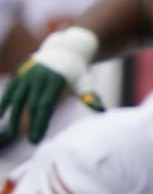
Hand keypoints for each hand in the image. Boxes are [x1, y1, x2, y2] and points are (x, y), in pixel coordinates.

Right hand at [0, 27, 101, 142]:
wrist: (65, 50)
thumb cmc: (77, 71)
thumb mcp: (84, 81)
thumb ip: (89, 96)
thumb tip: (101, 110)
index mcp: (56, 80)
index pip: (45, 105)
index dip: (40, 123)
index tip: (38, 139)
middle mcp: (39, 77)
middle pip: (32, 105)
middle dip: (31, 124)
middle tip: (32, 143)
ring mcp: (28, 74)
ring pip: (17, 99)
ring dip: (13, 117)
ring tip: (12, 134)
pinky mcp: (20, 74)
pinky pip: (10, 91)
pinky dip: (4, 103)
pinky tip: (0, 116)